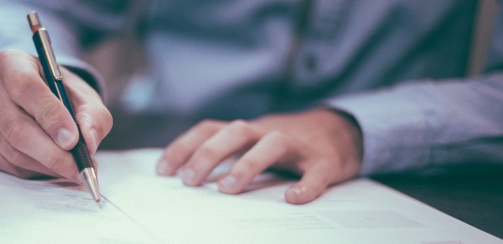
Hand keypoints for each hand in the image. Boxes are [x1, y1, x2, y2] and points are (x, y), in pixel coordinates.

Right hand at [0, 49, 111, 180]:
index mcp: (12, 62)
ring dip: (47, 165)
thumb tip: (87, 141)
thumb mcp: (86, 99)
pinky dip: (33, 171)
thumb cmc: (64, 96)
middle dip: (52, 153)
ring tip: (73, 168)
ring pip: (12, 150)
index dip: (50, 116)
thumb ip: (93, 117)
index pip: (26, 88)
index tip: (72, 140)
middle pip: (16, 126)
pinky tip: (51, 166)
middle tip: (79, 167)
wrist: (43, 102)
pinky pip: (6, 164)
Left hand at [156, 109, 361, 203]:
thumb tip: (187, 179)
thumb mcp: (252, 144)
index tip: (163, 171)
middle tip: (189, 181)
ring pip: (272, 144)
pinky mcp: (325, 160)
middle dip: (209, 154)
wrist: (340, 131)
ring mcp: (297, 145)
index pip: (209, 129)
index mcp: (247, 131)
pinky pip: (316, 171)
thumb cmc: (285, 145)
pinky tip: (293, 199)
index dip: (184, 146)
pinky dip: (306, 184)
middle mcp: (268, 132)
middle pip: (235, 131)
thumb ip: (226, 155)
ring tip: (228, 189)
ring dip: (248, 164)